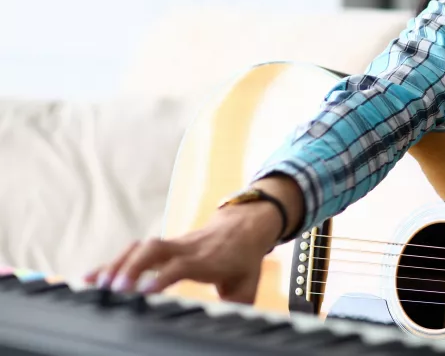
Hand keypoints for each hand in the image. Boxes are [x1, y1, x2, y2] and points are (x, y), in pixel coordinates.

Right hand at [83, 176, 303, 303]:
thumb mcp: (247, 284)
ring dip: (117, 264)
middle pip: (155, 249)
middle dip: (132, 266)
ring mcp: (172, 245)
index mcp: (207, 259)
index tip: (144, 292)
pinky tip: (88, 277)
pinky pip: (134, 251)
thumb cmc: (243, 260)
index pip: (181, 265)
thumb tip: (238, 327)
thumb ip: (239, 306)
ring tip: (95, 286)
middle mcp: (186, 249)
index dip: (162, 276)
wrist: (244, 225)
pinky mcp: (162, 247)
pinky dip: (111, 263)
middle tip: (114, 289)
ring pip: (141, 247)